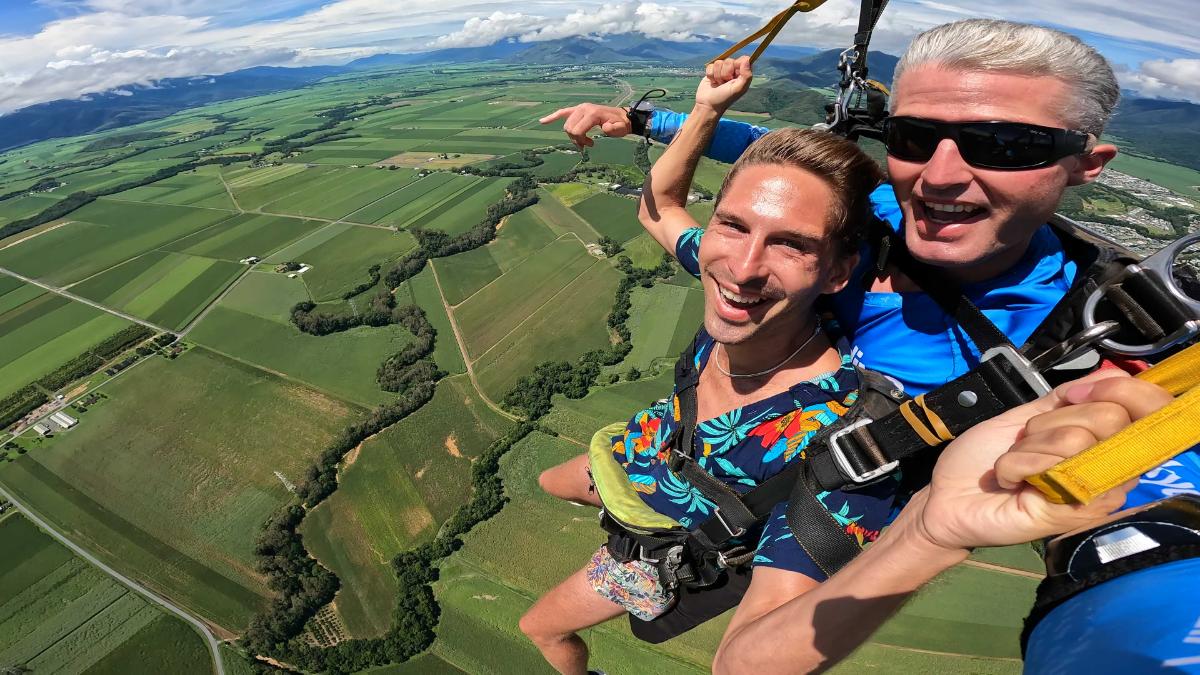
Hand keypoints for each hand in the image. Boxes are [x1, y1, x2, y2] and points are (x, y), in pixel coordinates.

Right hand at [539, 103, 629, 147]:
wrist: (621, 117)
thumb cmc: (620, 124)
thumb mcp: (620, 128)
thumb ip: (614, 129)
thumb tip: (605, 128)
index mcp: (592, 113)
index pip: (577, 130)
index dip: (580, 140)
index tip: (591, 145)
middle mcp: (583, 109)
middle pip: (569, 128)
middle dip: (576, 139)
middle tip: (588, 145)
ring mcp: (579, 108)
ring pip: (566, 125)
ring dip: (572, 136)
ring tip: (584, 141)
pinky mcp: (577, 110)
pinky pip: (562, 113)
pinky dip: (552, 117)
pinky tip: (542, 121)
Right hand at [697, 56, 752, 114]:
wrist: (708, 105)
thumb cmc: (724, 98)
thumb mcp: (738, 89)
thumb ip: (746, 75)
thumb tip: (747, 59)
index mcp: (742, 74)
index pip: (743, 59)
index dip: (737, 65)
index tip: (734, 75)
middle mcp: (733, 71)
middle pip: (730, 61)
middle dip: (725, 73)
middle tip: (725, 83)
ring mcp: (722, 70)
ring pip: (719, 62)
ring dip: (717, 75)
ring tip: (718, 84)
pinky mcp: (712, 71)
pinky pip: (711, 65)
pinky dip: (710, 74)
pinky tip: (712, 82)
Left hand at [913, 370, 1173, 551]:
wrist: (949, 496)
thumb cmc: (987, 458)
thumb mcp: (1029, 415)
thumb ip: (1070, 397)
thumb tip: (1111, 376)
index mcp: (1109, 442)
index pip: (1149, 405)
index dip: (1118, 389)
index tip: (1071, 395)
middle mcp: (1113, 469)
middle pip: (1110, 417)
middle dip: (1053, 420)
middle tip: (1029, 440)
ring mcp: (1098, 494)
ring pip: (1077, 438)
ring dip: (1029, 445)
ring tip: (1016, 465)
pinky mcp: (1074, 513)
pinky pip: (1052, 467)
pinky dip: (1017, 464)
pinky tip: (1010, 481)